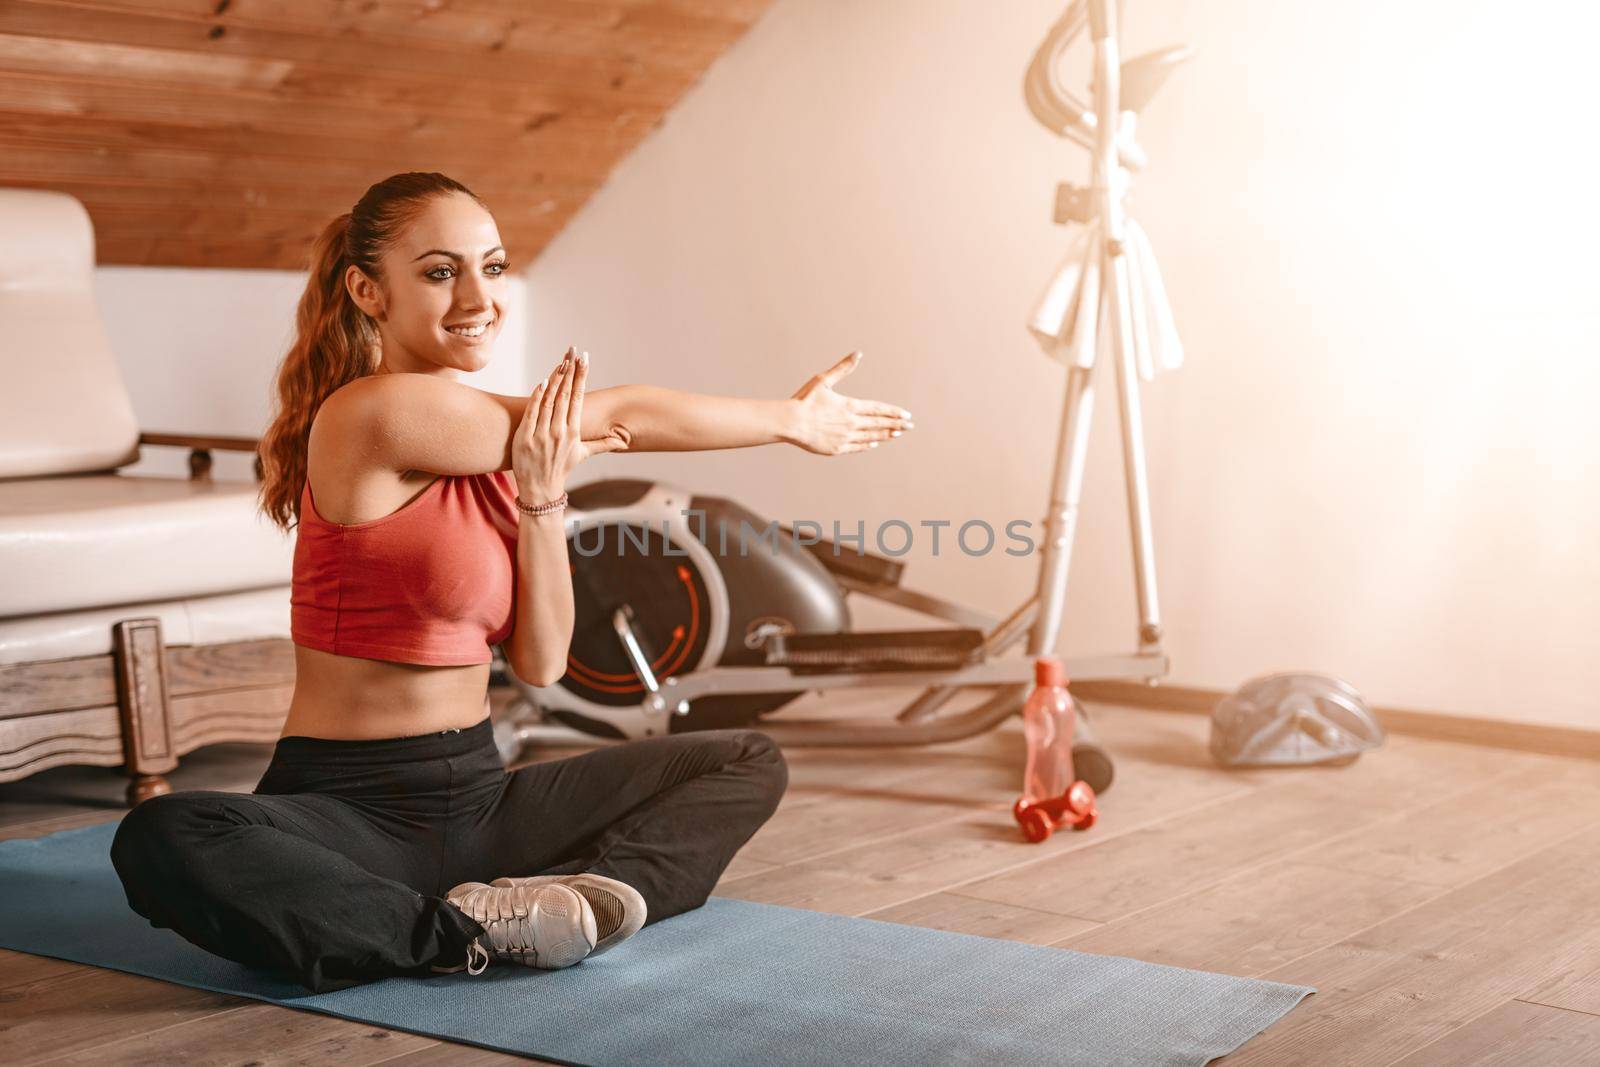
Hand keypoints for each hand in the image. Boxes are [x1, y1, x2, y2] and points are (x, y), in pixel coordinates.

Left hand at [512, 347, 628, 501]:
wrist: (540, 489)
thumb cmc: (561, 468)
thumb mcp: (582, 455)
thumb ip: (602, 444)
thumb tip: (623, 441)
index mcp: (574, 432)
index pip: (579, 399)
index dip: (581, 378)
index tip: (584, 360)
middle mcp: (560, 432)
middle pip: (566, 395)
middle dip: (570, 371)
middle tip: (574, 351)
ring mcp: (542, 434)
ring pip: (549, 400)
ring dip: (555, 379)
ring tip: (561, 361)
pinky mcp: (525, 438)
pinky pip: (532, 412)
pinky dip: (537, 396)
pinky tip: (543, 381)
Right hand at [788, 351, 914, 455]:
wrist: (791, 422)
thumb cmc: (805, 399)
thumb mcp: (824, 380)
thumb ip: (843, 368)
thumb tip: (858, 353)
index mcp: (850, 406)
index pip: (878, 409)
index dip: (894, 412)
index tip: (906, 415)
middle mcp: (851, 423)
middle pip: (879, 423)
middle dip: (896, 424)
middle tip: (910, 426)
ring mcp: (845, 437)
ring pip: (871, 436)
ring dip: (886, 435)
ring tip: (897, 434)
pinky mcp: (836, 448)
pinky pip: (857, 447)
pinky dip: (867, 445)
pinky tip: (874, 443)